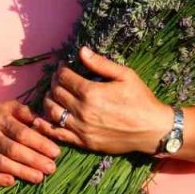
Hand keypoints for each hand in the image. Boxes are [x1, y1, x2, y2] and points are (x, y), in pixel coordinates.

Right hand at [0, 101, 59, 186]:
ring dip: (22, 171)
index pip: (22, 132)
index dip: (40, 143)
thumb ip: (28, 114)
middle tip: (52, 168)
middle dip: (34, 159)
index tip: (56, 152)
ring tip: (40, 178)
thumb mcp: (8, 109)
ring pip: (1, 163)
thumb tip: (48, 125)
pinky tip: (12, 182)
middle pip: (13, 149)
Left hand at [34, 46, 172, 155]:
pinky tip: (42, 119)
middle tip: (59, 78)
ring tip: (53, 95)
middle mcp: (82, 111)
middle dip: (55, 82)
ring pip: (52, 112)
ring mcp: (81, 128)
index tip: (63, 66)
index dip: (61, 69)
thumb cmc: (141, 100)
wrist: (153, 130)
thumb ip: (101, 64)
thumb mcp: (125, 75)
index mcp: (91, 92)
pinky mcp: (84, 142)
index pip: (64, 77)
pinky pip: (58, 134)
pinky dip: (46, 126)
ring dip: (48, 101)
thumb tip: (82, 51)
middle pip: (56, 93)